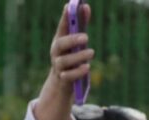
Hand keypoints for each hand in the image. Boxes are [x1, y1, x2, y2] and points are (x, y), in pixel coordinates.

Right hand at [34, 3, 92, 119]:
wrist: (62, 83)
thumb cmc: (71, 57)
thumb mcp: (76, 42)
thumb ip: (81, 25)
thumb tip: (86, 7)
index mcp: (60, 40)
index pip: (62, 27)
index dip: (65, 17)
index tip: (69, 6)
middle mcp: (56, 53)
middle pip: (60, 44)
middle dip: (72, 39)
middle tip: (86, 37)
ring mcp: (58, 66)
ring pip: (64, 61)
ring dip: (78, 56)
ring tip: (91, 52)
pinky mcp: (63, 79)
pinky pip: (68, 76)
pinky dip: (78, 72)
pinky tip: (87, 67)